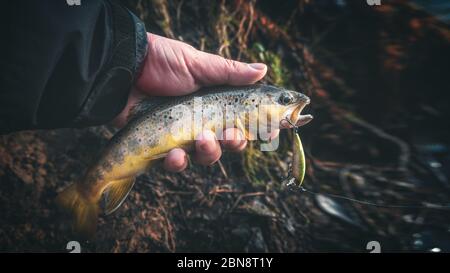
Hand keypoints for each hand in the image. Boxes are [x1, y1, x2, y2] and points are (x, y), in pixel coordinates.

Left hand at [114, 33, 267, 171]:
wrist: (122, 69)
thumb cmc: (161, 63)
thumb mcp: (198, 64)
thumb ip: (230, 72)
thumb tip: (263, 70)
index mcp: (215, 102)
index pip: (242, 119)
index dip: (256, 128)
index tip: (270, 132)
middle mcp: (202, 121)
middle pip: (228, 143)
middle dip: (234, 143)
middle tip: (232, 136)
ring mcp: (182, 135)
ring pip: (205, 156)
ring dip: (209, 152)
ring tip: (201, 139)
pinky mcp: (161, 148)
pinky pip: (176, 164)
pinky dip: (178, 162)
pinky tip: (175, 153)